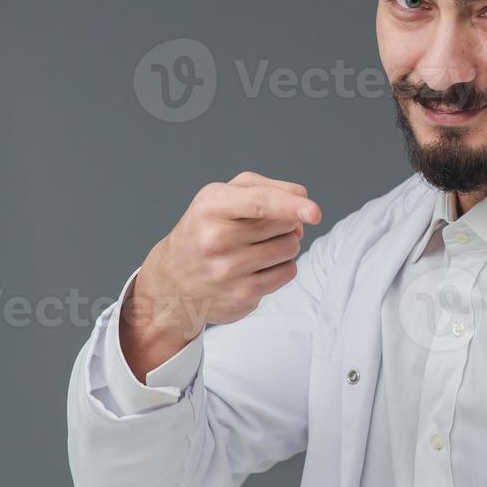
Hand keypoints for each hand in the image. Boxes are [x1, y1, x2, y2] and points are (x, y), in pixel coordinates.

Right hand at [121, 172, 319, 377]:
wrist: (172, 280)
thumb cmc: (205, 228)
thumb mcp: (223, 195)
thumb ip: (267, 188)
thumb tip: (304, 207)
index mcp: (211, 207)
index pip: (258, 203)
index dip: (290, 205)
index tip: (314, 213)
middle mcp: (216, 241)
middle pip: (285, 224)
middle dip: (286, 220)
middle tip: (262, 226)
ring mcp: (228, 273)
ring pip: (290, 248)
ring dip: (284, 244)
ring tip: (256, 247)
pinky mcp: (241, 298)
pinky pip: (287, 273)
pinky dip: (280, 266)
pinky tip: (256, 267)